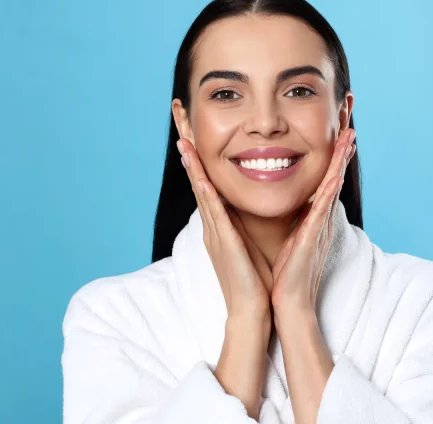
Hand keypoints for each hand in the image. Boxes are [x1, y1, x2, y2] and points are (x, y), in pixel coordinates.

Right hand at [177, 138, 273, 320]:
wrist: (251, 310)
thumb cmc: (254, 278)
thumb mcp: (247, 242)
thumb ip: (242, 223)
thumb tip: (244, 205)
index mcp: (219, 223)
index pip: (206, 182)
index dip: (197, 156)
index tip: (191, 130)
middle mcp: (212, 224)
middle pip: (197, 179)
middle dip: (188, 150)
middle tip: (178, 122)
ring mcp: (215, 232)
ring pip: (201, 190)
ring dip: (192, 164)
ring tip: (182, 139)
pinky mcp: (223, 242)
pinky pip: (213, 212)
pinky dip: (205, 191)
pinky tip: (200, 176)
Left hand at [270, 128, 356, 314]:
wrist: (287, 302)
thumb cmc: (286, 270)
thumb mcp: (291, 234)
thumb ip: (295, 216)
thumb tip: (291, 199)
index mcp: (314, 213)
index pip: (326, 173)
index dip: (334, 149)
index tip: (338, 123)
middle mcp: (321, 215)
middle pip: (335, 172)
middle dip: (343, 145)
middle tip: (350, 117)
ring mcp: (320, 224)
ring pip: (334, 184)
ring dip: (342, 160)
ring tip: (349, 135)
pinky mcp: (314, 236)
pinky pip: (323, 208)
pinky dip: (330, 189)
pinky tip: (334, 174)